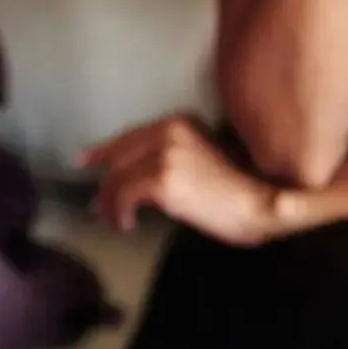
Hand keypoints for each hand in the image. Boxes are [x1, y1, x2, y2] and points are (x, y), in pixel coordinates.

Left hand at [80, 115, 286, 246]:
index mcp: (180, 122)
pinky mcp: (163, 179)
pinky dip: (120, 213)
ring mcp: (166, 154)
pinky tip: (128, 226)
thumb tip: (130, 179)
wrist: (262, 203)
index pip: (131, 134)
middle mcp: (170, 131)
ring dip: (111, 204)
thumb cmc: (238, 192)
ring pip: (118, 178)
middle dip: (105, 184)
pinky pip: (125, 195)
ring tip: (114, 222)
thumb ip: (168, 159)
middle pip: (119, 157)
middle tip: (97, 207)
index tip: (85, 160)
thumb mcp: (201, 162)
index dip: (104, 149)